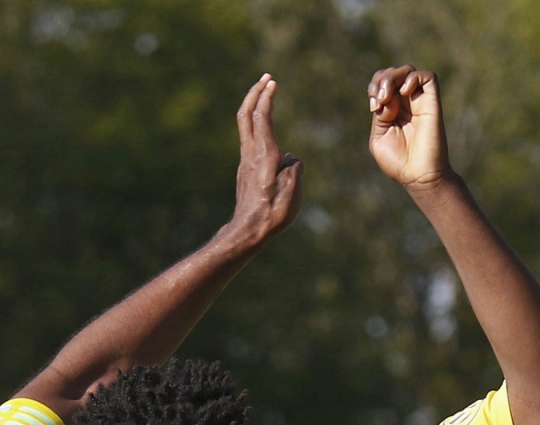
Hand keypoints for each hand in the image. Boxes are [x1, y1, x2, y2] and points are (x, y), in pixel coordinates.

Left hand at [225, 74, 302, 248]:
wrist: (247, 231)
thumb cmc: (272, 214)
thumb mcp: (292, 191)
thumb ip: (294, 169)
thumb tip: (291, 159)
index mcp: (264, 155)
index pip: (263, 118)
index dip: (266, 97)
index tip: (272, 82)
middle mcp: (251, 154)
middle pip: (246, 115)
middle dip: (255, 93)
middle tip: (266, 78)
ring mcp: (245, 162)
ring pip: (246, 127)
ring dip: (254, 108)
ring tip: (265, 97)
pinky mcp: (245, 171)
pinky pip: (250, 140)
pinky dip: (257, 126)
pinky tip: (267, 131)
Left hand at [367, 65, 449, 189]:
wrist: (419, 176)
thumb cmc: (399, 162)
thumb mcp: (379, 138)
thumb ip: (379, 116)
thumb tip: (387, 99)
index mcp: (392, 109)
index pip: (381, 81)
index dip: (374, 86)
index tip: (374, 107)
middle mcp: (406, 102)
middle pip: (392, 72)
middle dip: (381, 80)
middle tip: (380, 101)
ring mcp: (419, 101)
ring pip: (407, 70)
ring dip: (393, 77)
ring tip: (388, 97)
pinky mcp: (432, 103)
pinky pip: (428, 77)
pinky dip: (413, 78)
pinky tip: (404, 93)